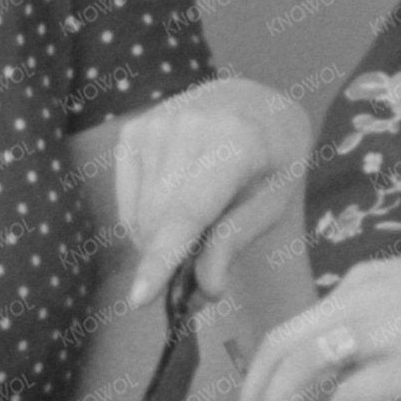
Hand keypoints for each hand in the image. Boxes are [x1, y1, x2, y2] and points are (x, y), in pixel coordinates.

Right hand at [115, 78, 310, 309]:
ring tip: (195, 228)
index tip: (138, 299)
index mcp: (235, 143)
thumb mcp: (274, 201)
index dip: (163, 259)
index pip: (189, 213)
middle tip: (201, 267)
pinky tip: (172, 210)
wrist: (252, 101)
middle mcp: (187, 127)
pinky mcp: (132, 132)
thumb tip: (205, 289)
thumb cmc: (272, 159)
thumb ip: (236, 241)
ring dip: (158, 242)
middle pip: (160, 221)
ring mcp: (153, 126)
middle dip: (171, 260)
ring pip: (140, 216)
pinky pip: (126, 202)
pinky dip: (144, 222)